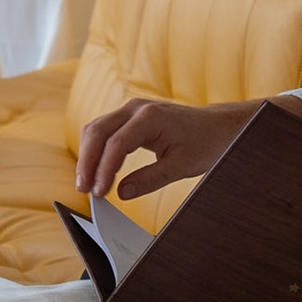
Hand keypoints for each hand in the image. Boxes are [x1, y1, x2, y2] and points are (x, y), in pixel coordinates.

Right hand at [75, 97, 282, 198]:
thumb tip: (122, 193)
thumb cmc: (205, 143)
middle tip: (84, 190)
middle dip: (87, 162)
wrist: (218, 127)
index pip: (116, 144)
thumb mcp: (181, 166)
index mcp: (150, 117)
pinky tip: (95, 170)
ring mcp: (131, 110)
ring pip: (96, 129)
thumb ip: (150, 179)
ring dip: (87, 156)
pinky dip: (95, 149)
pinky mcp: (129, 117)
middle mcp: (136, 108)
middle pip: (97, 132)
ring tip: (86, 184)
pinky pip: (103, 130)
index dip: (104, 170)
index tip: (99, 193)